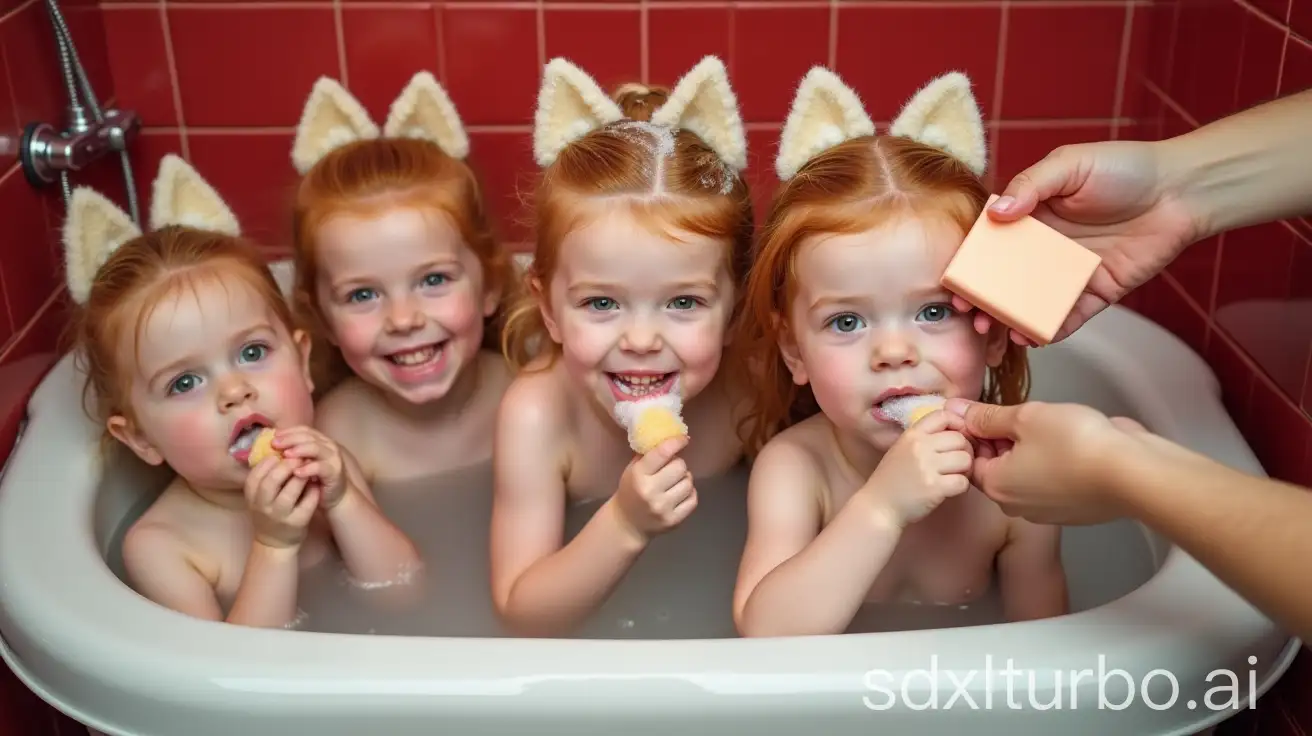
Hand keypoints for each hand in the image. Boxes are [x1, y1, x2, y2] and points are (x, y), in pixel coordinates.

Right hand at [245, 456, 319, 547]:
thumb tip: (277, 447)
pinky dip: (313, 491)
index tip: (281, 452)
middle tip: (298, 456)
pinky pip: (306, 504)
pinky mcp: (297, 523)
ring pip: (289, 493)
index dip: (269, 461)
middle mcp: (263, 507)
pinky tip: (317, 484)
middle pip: (271, 482)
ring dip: (300, 477)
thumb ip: (266, 475)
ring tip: (309, 467)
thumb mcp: (260, 495)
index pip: (256, 475)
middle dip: (286, 466)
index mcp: (252, 497)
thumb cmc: (269, 511)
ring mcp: (280, 517)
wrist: (275, 542)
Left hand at [276, 427, 346, 508]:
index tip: (273, 437)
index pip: (303, 430)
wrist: (334, 496)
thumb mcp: (302, 463)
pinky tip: (297, 472)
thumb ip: (292, 453)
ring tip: (285, 455)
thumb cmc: (314, 479)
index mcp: (319, 440)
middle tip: (275, 444)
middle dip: (290, 439)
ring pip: (316, 448)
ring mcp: (333, 457)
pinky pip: (321, 467)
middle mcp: (328, 445)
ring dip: (299, 450)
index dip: (288, 432)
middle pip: (308, 436)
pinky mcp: (335, 471)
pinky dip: (308, 468)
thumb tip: (271, 446)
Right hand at [612, 435, 696, 541]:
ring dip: (684, 480)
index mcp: (639, 475)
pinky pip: (693, 499)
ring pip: (689, 482)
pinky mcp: (673, 521)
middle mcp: (650, 491)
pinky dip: (689, 494)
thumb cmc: (631, 491)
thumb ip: (649, 455)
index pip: (663, 453)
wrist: (627, 524)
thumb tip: (671, 437)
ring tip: (675, 483)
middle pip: (680, 466)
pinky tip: (679, 494)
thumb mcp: (633, 470)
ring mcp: (663, 508)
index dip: (676, 442)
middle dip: (678, 464)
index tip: (683, 439)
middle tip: (672, 468)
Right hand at [861, 410, 973, 526]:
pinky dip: (961, 487)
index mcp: (911, 435)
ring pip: (966, 460)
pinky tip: (950, 490)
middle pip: (960, 439)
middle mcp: (919, 447)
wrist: (878, 507)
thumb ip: (923, 438)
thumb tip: (955, 431)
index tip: (955, 439)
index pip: (942, 415)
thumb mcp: (901, 449)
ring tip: (954, 477)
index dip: (956, 425)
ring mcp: (927, 467)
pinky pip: (963, 482)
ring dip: (965, 470)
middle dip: (964, 452)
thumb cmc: (891, 480)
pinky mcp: (934, 488)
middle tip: (957, 464)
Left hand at [945, 397, 1147, 523]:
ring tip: (1049, 427)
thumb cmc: (1075, 444)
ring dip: (1029, 450)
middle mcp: (1017, 506)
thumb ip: (987, 416)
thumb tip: (955, 410)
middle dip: (1002, 440)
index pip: (968, 457)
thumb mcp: (1024, 417)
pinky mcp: (1073, 510)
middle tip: (1021, 415)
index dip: (976, 431)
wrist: (1132, 473)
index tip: (990, 411)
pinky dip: (1054, 463)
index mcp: (996, 486)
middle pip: (996, 467)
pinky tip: (1069, 444)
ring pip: (1025, 475)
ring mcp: (1046, 512)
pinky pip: (1052, 483)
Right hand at [952, 140, 1202, 345]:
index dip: (971, 264)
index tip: (955, 282)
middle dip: (984, 301)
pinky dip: (1049, 330)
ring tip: (998, 332)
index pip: (992, 243)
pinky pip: (1068, 317)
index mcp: (1033, 216)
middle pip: (1005, 280)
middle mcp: (1046, 247)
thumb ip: (1032, 185)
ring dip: (1011, 319)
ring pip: (1032, 302)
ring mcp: (1069, 273)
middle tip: (972, 317)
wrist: (1183, 190)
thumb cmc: (1126, 168)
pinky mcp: (1096, 292)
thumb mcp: (1071, 164)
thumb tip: (998, 213)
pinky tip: (1033, 337)